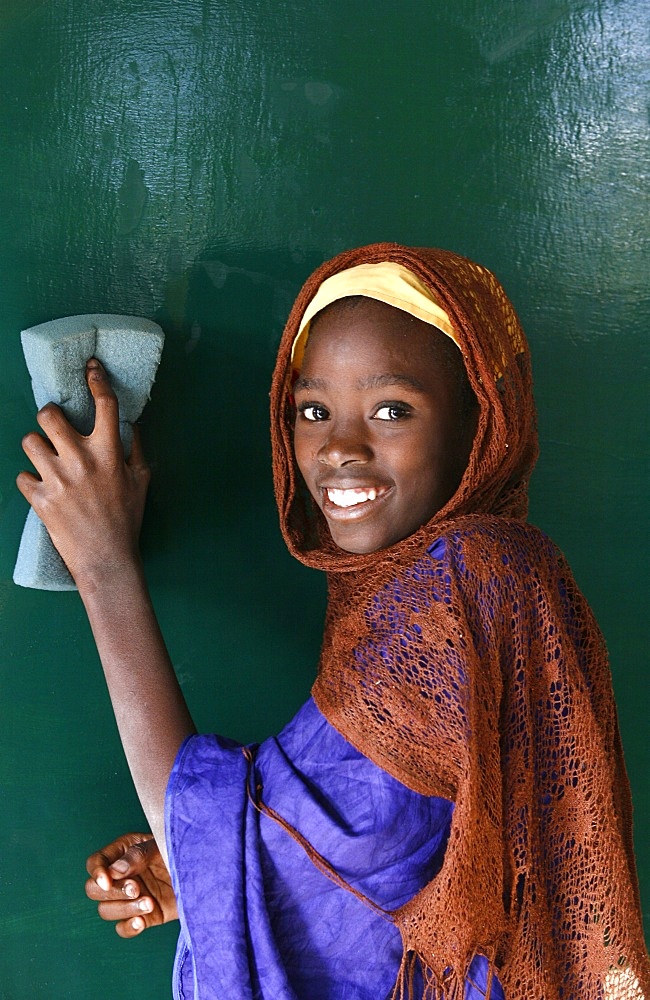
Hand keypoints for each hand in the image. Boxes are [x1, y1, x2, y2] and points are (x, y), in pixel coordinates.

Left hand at [16, 358, 150, 589]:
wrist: (106, 559)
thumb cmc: (127, 520)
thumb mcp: (142, 481)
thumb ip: (136, 449)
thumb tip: (132, 425)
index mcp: (110, 453)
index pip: (104, 404)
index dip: (96, 379)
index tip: (91, 368)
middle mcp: (81, 461)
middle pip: (49, 416)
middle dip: (49, 416)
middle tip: (54, 427)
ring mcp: (57, 480)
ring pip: (29, 442)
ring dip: (37, 448)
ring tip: (47, 460)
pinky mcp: (39, 499)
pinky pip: (22, 476)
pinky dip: (30, 480)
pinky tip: (43, 488)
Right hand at [85, 833, 177, 937]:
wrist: (207, 871)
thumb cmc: (181, 850)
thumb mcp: (160, 846)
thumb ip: (138, 855)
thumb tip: (113, 872)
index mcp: (123, 852)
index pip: (95, 862)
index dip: (96, 872)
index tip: (107, 880)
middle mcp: (122, 877)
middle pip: (94, 890)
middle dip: (112, 892)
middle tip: (136, 888)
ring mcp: (131, 898)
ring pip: (106, 910)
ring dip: (124, 909)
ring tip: (149, 902)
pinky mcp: (143, 917)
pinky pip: (123, 928)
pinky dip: (129, 927)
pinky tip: (141, 920)